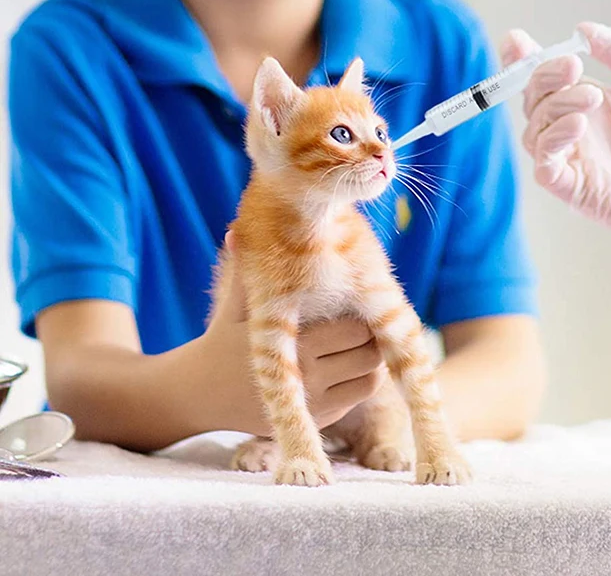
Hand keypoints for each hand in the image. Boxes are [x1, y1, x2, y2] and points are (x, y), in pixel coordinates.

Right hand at [194, 234, 385, 433]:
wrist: (199, 394)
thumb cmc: (222, 337)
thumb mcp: (235, 304)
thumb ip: (244, 270)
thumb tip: (236, 228)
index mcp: (293, 348)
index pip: (355, 329)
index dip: (364, 311)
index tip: (360, 296)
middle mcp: (309, 380)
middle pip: (370, 354)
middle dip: (372, 333)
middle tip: (367, 314)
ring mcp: (316, 405)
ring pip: (373, 378)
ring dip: (373, 356)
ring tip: (362, 335)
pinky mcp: (320, 419)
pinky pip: (361, 394)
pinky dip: (365, 376)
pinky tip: (351, 356)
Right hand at [501, 22, 610, 286]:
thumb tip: (583, 30)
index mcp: (605, 107)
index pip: (551, 82)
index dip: (525, 61)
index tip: (517, 40)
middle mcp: (589, 137)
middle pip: (535, 105)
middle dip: (540, 79)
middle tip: (571, 66)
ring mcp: (588, 168)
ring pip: (535, 136)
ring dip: (550, 110)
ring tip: (589, 98)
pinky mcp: (592, 200)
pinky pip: (550, 173)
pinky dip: (550, 148)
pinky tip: (577, 128)